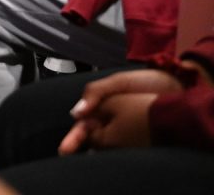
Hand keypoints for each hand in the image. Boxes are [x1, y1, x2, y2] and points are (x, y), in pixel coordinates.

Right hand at [58, 68, 181, 153]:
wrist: (176, 85)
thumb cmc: (146, 81)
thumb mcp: (117, 81)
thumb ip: (94, 92)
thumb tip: (75, 113)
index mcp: (101, 106)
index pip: (83, 125)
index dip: (73, 137)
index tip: (66, 149)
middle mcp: (110, 119)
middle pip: (91, 137)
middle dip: (79, 146)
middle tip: (71, 157)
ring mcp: (125, 129)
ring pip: (106, 144)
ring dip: (97, 152)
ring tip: (90, 162)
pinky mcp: (139, 138)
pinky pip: (123, 148)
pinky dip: (115, 154)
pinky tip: (112, 159)